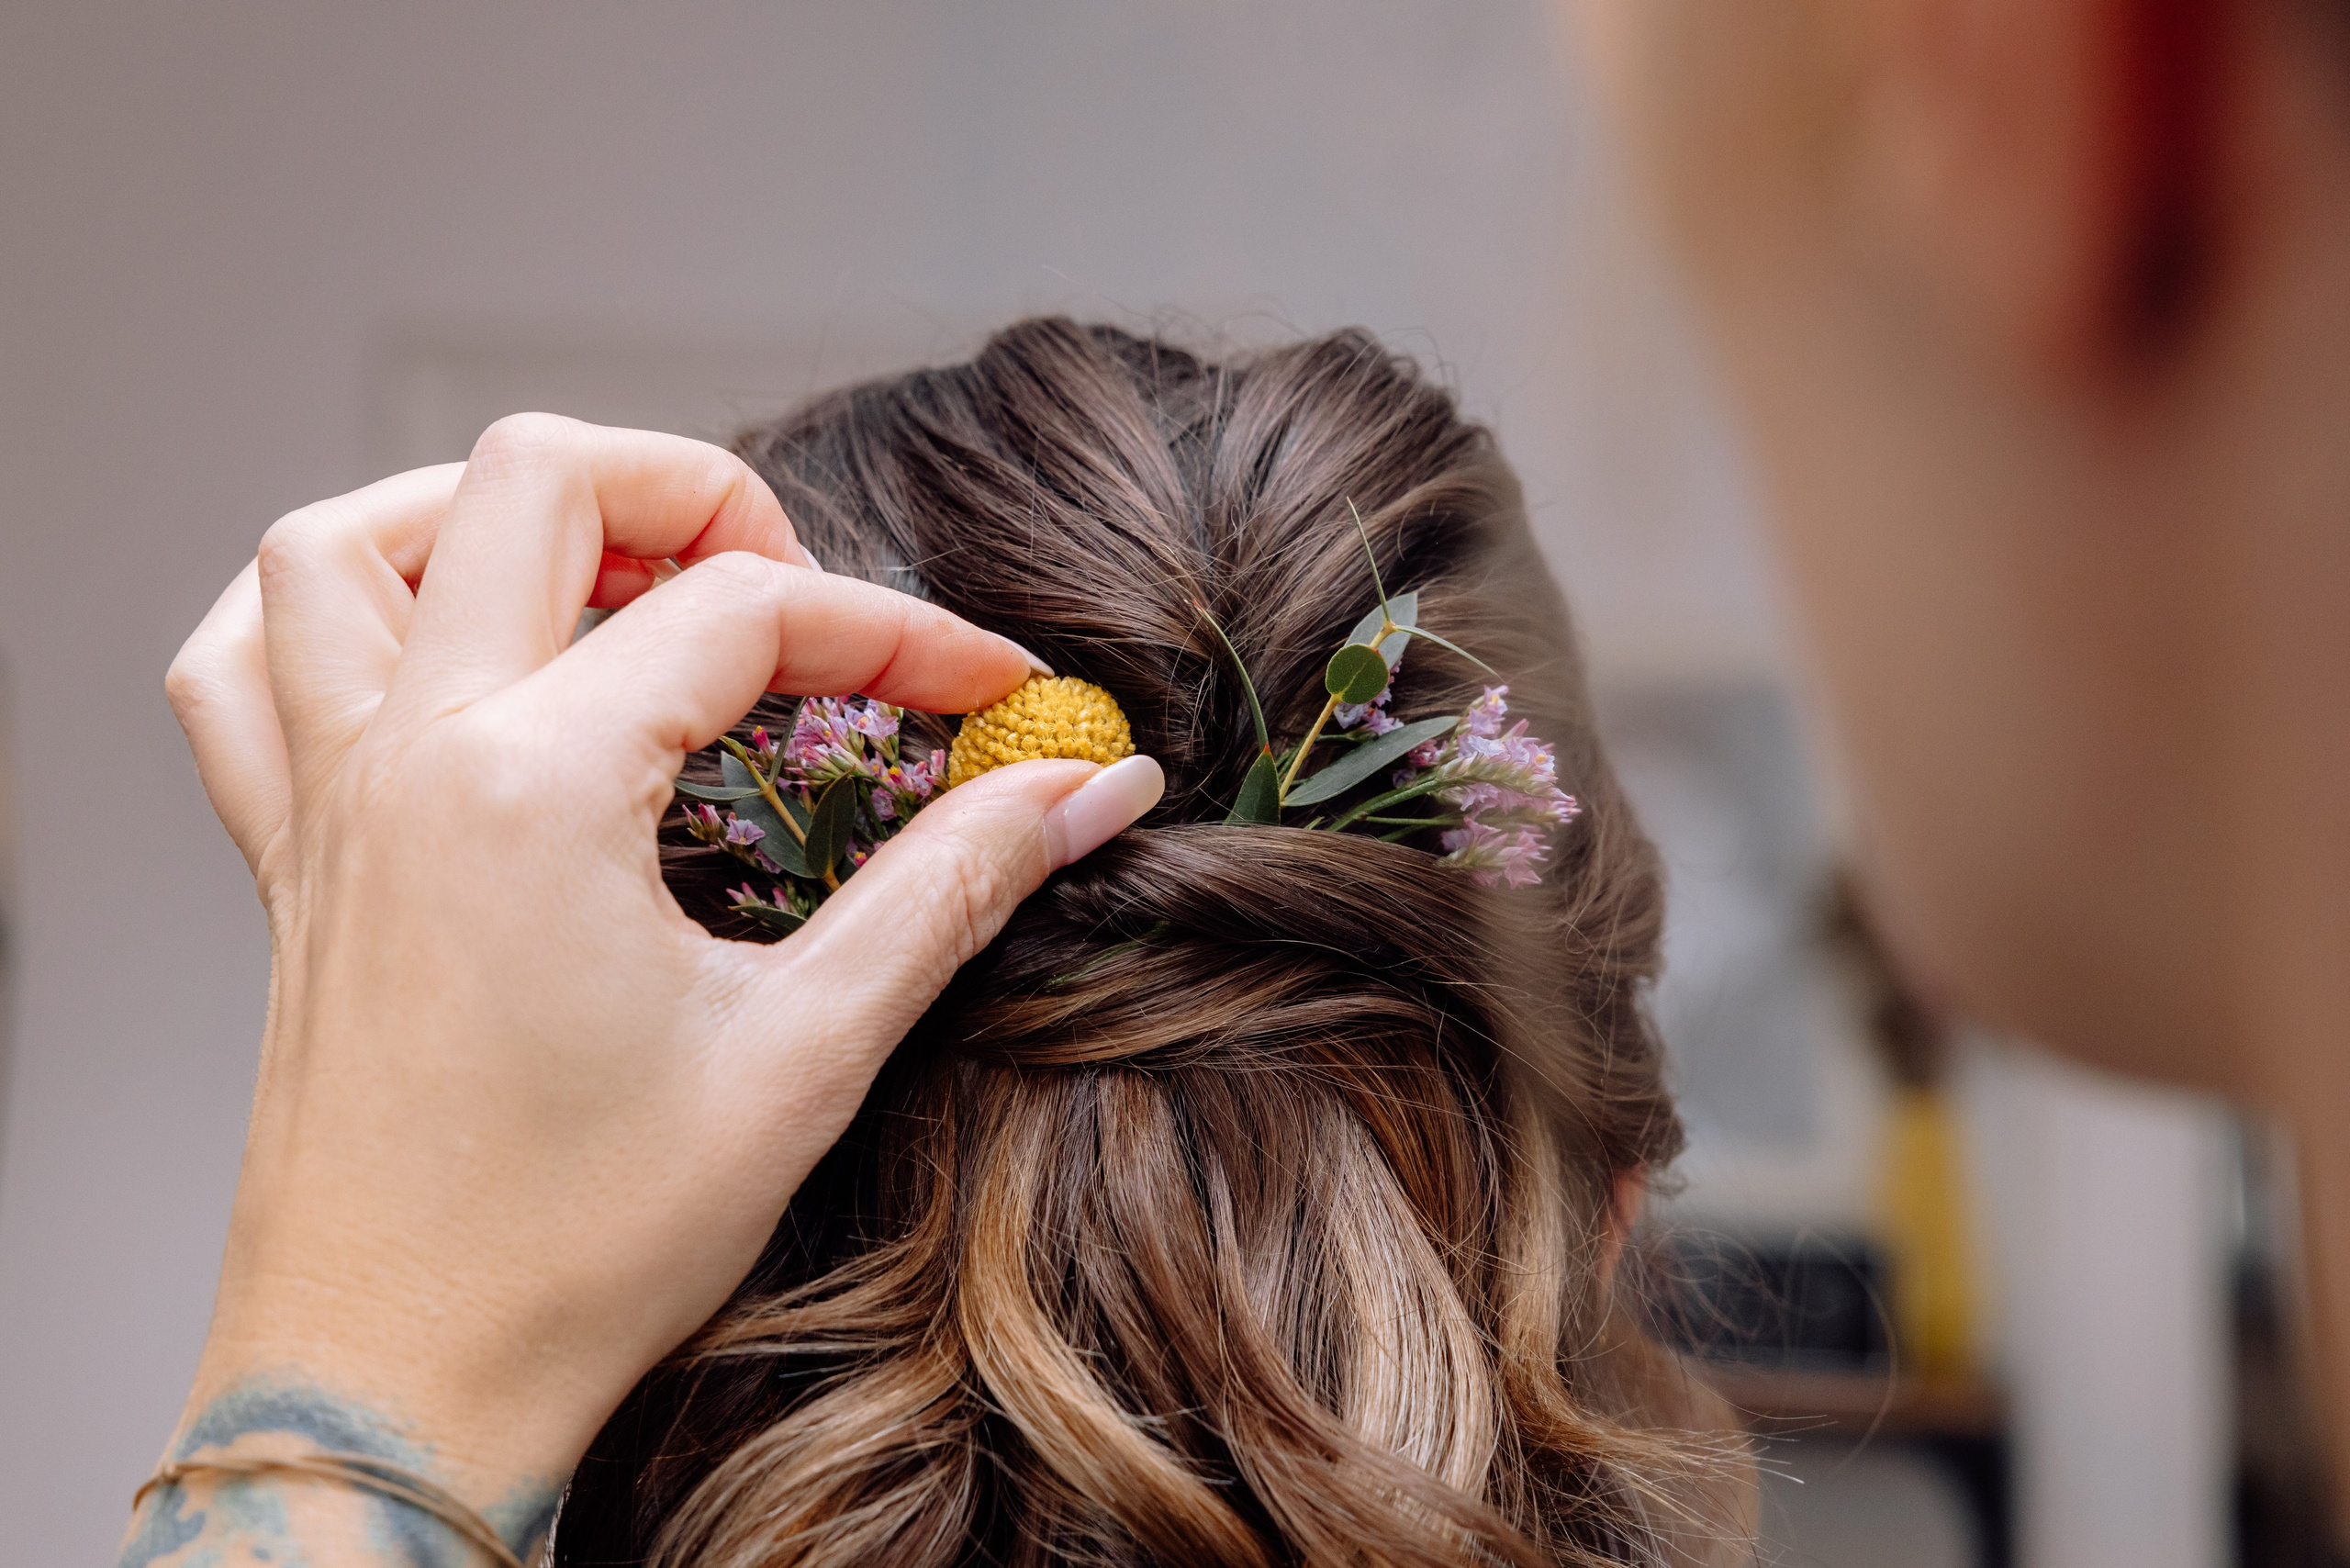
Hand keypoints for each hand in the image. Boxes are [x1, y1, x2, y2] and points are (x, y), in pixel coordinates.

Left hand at [147, 416, 1163, 1552]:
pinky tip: (424, 652)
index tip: (990, 690)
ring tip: (605, 577)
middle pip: (533, 481)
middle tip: (796, 597)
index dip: (898, 632)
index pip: (746, 612)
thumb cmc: (580, 1246)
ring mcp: (328, 803)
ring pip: (343, 543)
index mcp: (535, 788)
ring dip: (479, 513)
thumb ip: (950, 888)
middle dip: (696, 489)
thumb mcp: (803, 1054)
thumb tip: (1078, 789)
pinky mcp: (289, 865)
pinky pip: (237, 674)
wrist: (396, 1386)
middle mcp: (410, 759)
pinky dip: (322, 617)